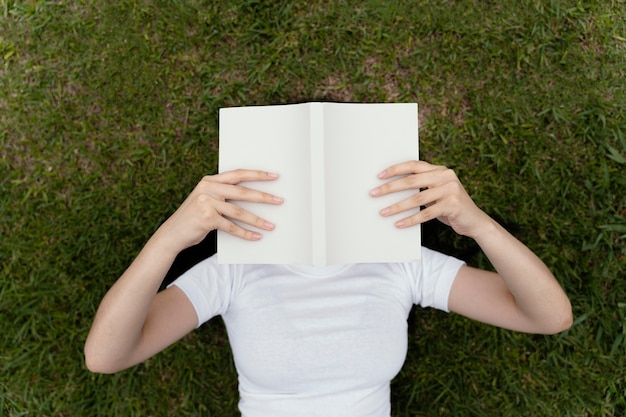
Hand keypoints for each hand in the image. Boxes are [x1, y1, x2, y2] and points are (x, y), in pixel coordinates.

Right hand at [155, 169, 282, 251]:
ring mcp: (206, 202)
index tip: (274, 175)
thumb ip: (223, 195)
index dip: (257, 174)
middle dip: (263, 197)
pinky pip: (231, 226)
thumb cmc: (194, 218)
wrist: (172, 234)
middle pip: (242, 191)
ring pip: (239, 211)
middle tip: (280, 200)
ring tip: (271, 226)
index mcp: (210, 181)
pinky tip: (256, 237)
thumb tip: (252, 197)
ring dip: (257, 220)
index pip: (238, 174)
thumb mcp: (207, 201)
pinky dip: (245, 233)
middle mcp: (208, 188)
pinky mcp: (206, 218)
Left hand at [370, 161, 490, 238]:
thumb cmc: (449, 207)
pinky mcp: (453, 205)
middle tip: (374, 193)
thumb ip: (421, 187)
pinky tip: (399, 224)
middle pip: (411, 181)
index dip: (395, 169)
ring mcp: (450, 190)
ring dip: (397, 206)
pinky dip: (411, 220)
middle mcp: (445, 176)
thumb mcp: (437, 192)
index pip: (413, 165)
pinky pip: (426, 213)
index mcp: (439, 170)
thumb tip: (391, 189)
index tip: (379, 176)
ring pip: (417, 198)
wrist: (475, 221)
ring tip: (383, 212)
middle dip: (390, 188)